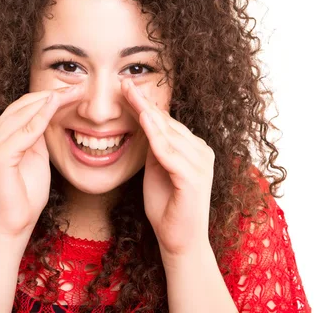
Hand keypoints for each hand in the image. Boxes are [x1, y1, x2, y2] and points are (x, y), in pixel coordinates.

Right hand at [0, 84, 83, 237]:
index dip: (51, 96)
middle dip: (54, 93)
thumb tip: (50, 115)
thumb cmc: (24, 195)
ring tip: (74, 92)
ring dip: (51, 99)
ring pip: (25, 111)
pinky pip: (24, 130)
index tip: (77, 90)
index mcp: (1, 133)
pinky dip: (41, 116)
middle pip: (26, 103)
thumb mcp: (36, 157)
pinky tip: (56, 106)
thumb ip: (38, 136)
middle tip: (80, 86)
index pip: (27, 105)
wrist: (11, 225)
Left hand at [121, 78, 214, 256]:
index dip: (145, 104)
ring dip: (147, 113)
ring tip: (129, 94)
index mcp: (194, 149)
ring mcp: (201, 163)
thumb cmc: (167, 208)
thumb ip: (155, 149)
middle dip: (143, 102)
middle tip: (123, 82)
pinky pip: (170, 153)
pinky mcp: (194, 178)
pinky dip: (156, 136)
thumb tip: (144, 124)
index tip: (125, 87)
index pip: (166, 122)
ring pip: (169, 133)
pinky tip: (143, 120)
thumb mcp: (156, 170)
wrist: (178, 241)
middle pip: (167, 122)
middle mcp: (201, 151)